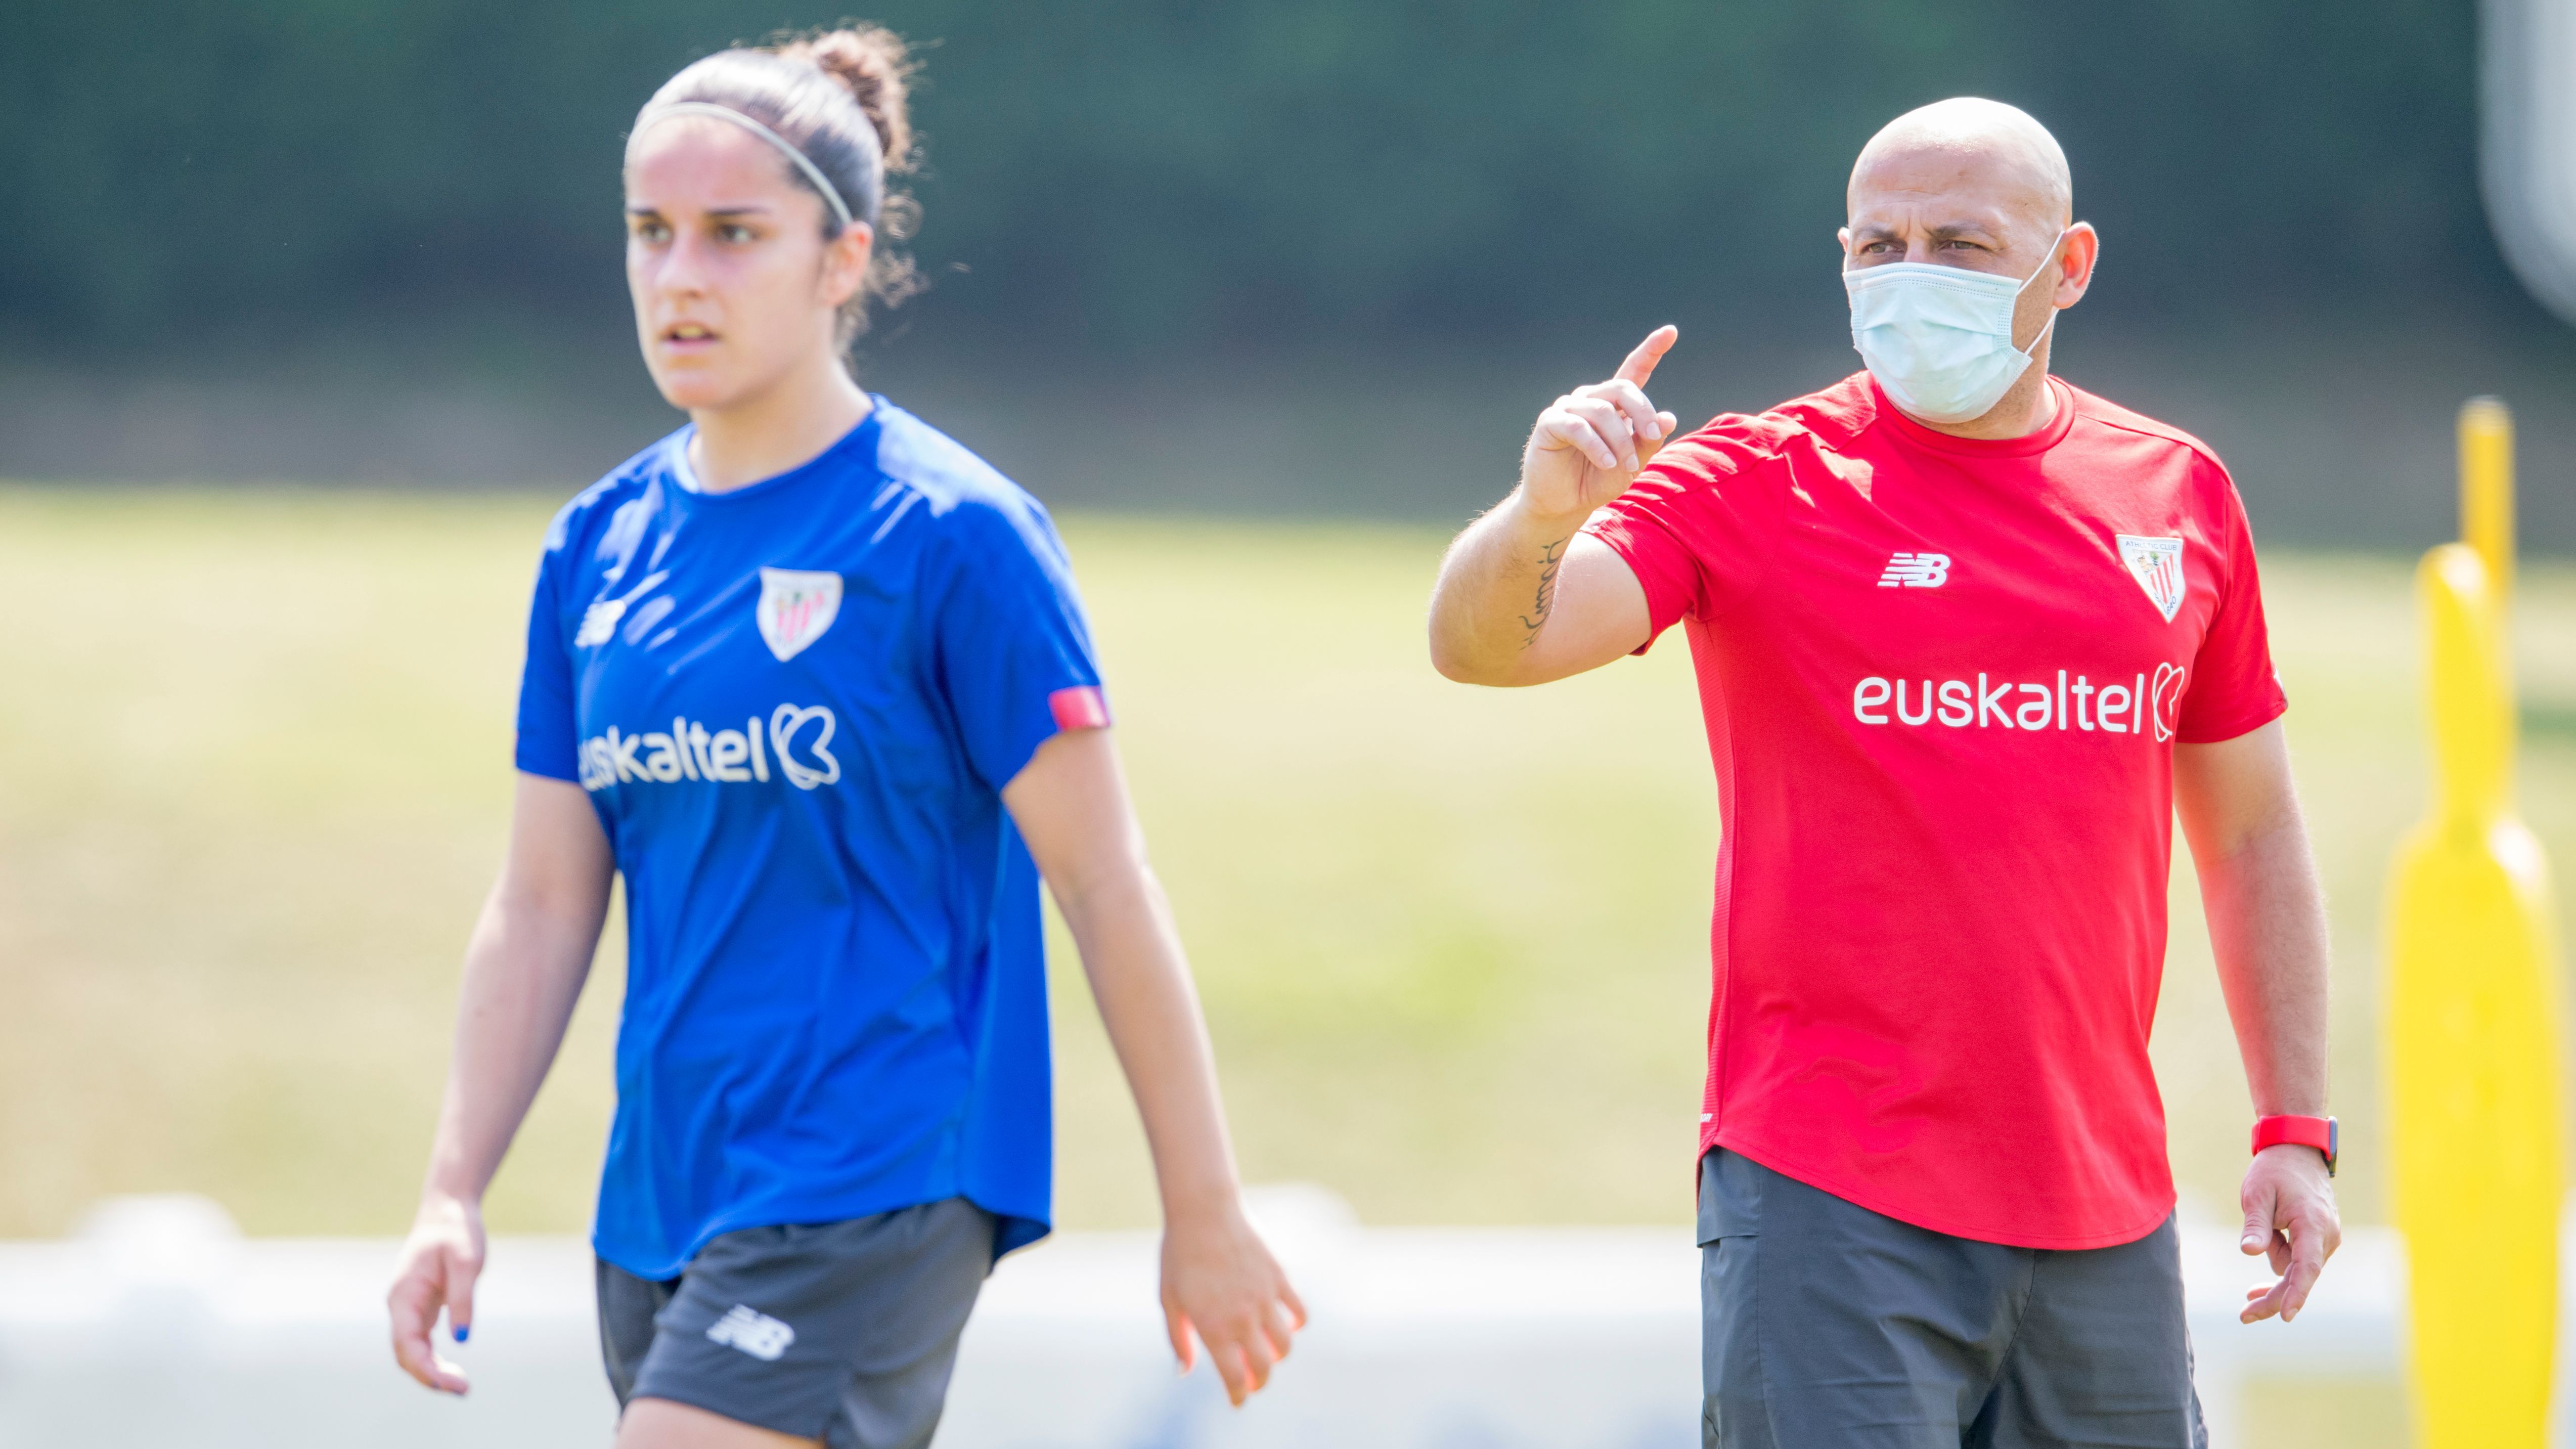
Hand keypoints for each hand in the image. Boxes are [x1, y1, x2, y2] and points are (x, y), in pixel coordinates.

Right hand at [388, 1192, 484, 1392]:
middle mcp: (400, 1306)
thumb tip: (460, 1338)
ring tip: (460, 1386)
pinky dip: (433, 1360)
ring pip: (412, 1351)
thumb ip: (462, 1299)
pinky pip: (420, 1342)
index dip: (426, 1368)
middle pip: (406, 1354)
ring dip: (431, 1371)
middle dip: (429, 1376)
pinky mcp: (421, 1308)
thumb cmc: (457, 1232)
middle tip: (463, 1390)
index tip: (451, 1383)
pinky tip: (451, 1372)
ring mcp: (408, 1309)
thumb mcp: (466, 1261)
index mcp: (404, 1295)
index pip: (407, 1343)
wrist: (448, 1211)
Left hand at [1159, 1199, 1306, 1405]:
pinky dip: (1295, 1325)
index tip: (1237, 1401)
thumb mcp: (1169, 1300)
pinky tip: (1285, 1325)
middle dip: (1259, 1382)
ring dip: (1278, 1356)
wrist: (1204, 1211)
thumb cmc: (1179, 1255)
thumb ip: (1179, 1339)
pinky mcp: (1279, 1278)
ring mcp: (1265, 1298)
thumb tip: (1184, 1372)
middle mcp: (1243, 1318)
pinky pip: (1299, 1312)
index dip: (1239, 1396)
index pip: (1235, 1377)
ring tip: (1266, 1353)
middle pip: (1265, 1367)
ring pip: (1285, 1344)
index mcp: (1214, 1327)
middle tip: (1251, 1381)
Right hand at [1518, 325, 1681, 523]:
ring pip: (1603, 411)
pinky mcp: (1549, 424)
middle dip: (1642, 412)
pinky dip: (1597, 446)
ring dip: (1621, 440)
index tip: (1670, 332)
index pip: (1633, 370)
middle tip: (1652, 436)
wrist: (1564, 506)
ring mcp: (1567, 409)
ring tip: (1628, 466)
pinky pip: (1578, 427)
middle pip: (1622, 388)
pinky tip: (1606, 463)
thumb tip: (1668, 416)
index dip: (1651, 350)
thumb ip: (1648, 441)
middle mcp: (1590, 400)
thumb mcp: (1632, 463)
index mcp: (1613, 404)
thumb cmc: (1597, 481)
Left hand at [2238, 1144, 2339, 1322]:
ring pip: (2298, 1269)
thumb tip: (2250, 1252)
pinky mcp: (2321, 1238)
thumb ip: (2255, 1224)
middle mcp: (2326, 1236)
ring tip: (2261, 1236)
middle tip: (2244, 1316)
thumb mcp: (2256, 1193)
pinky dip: (2283, 1262)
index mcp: (2312, 1225)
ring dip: (2275, 1268)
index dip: (2297, 1293)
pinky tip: (2264, 1259)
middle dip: (2275, 1297)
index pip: (2306, 1267)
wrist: (2296, 1151)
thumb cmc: (2274, 1171)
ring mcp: (2327, 1238)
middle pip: (2300, 1276)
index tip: (2287, 1315)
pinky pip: (2300, 1259)